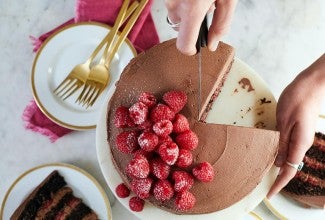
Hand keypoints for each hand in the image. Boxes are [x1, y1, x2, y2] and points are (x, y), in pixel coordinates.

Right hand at [165, 0, 236, 54]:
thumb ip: (221, 25)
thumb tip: (212, 45)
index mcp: (192, 9)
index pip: (184, 44)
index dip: (190, 50)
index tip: (196, 48)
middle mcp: (175, 4)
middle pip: (179, 29)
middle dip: (191, 23)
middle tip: (204, 8)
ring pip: (175, 16)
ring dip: (186, 11)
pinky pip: (172, 4)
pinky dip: (182, 1)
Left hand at [267, 54, 324, 198]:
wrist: (310, 84)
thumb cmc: (298, 98)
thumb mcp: (285, 121)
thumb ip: (281, 142)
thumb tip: (276, 162)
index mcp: (300, 143)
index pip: (289, 170)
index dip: (279, 184)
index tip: (269, 194)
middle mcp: (301, 143)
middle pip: (289, 166)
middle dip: (276, 177)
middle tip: (261, 184)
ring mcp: (300, 136)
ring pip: (287, 156)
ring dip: (276, 165)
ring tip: (261, 172)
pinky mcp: (296, 129)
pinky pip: (286, 146)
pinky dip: (277, 153)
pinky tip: (268, 153)